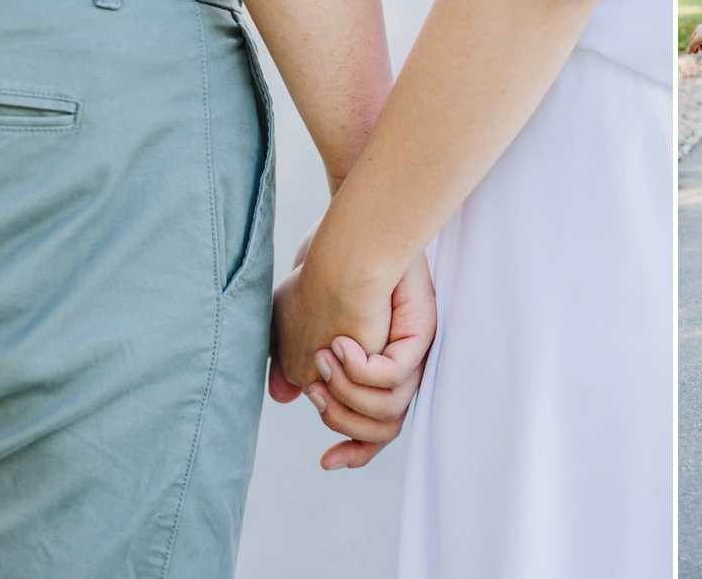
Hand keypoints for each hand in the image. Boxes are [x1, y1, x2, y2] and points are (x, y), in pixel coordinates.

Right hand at [269, 247, 435, 468]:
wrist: (351, 238)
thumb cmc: (322, 275)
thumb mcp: (295, 322)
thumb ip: (292, 361)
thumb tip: (285, 396)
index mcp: (377, 373)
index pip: (374, 434)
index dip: (353, 455)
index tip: (326, 464)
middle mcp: (401, 370)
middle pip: (383, 430)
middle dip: (343, 420)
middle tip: (317, 390)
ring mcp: (411, 356)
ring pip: (389, 410)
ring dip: (347, 392)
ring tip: (327, 355)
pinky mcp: (416, 338)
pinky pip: (393, 377)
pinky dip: (361, 369)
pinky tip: (340, 344)